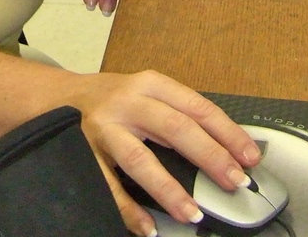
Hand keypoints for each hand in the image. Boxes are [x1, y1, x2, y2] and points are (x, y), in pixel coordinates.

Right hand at [72, 71, 260, 235]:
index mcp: (150, 84)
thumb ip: (178, 115)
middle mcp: (128, 101)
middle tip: (233, 182)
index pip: (197, 107)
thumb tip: (226, 150)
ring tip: (192, 214)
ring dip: (169, 189)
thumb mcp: (146, 93)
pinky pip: (108, 185)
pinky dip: (128, 209)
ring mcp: (105, 127)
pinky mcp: (84, 151)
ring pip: (141, 159)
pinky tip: (147, 227)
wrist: (57, 96)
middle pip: (175, 128)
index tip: (249, 157)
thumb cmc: (111, 99)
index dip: (227, 133)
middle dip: (209, 157)